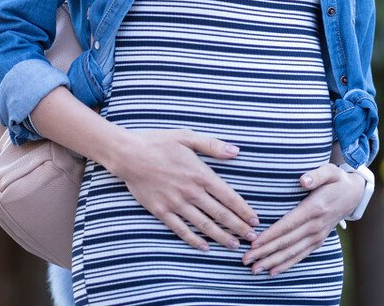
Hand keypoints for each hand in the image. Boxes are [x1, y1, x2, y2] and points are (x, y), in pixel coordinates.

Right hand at [111, 128, 259, 251]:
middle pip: (220, 214)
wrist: (128, 154)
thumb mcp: (188, 137)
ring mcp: (176, 204)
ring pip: (204, 225)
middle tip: (252, 239)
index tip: (255, 220)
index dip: (244, 210)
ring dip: (221, 237)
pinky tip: (204, 247)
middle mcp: (191, 192)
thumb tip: (236, 152)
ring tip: (234, 246)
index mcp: (200, 174)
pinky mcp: (161, 211)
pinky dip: (194, 240)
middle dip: (239, 228)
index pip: (229, 197)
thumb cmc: (159, 142)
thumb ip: (213, 146)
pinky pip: (181, 229)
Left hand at [241, 163, 364, 275]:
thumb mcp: (330, 171)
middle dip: (265, 252)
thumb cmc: (337, 181)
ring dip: (272, 262)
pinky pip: (301, 255)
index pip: (288, 225)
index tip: (254, 243)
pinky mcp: (318, 241)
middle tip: (245, 260)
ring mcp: (317, 236)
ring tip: (255, 269)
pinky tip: (273, 271)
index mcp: (314, 208)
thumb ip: (316, 175)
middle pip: (286, 242)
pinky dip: (287, 264)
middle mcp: (315, 226)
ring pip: (292, 252)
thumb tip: (303, 180)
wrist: (354, 195)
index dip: (270, 235)